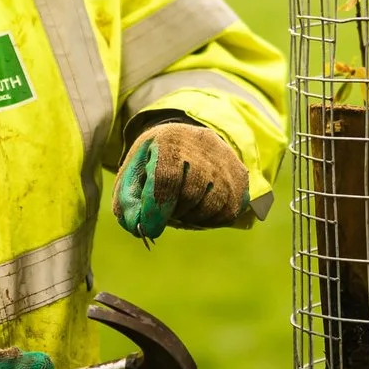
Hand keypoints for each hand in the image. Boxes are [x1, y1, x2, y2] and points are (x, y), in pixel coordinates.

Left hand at [113, 119, 250, 240]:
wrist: (183, 141)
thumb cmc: (152, 164)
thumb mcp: (131, 176)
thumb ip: (128, 203)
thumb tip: (141, 228)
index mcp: (169, 140)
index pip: (167, 177)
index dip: (156, 209)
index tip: (149, 228)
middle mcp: (202, 144)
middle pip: (191, 194)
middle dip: (175, 212)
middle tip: (166, 211)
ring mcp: (225, 159)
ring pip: (213, 205)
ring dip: (193, 217)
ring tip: (182, 208)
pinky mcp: (240, 175)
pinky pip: (229, 211)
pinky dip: (211, 219)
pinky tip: (198, 209)